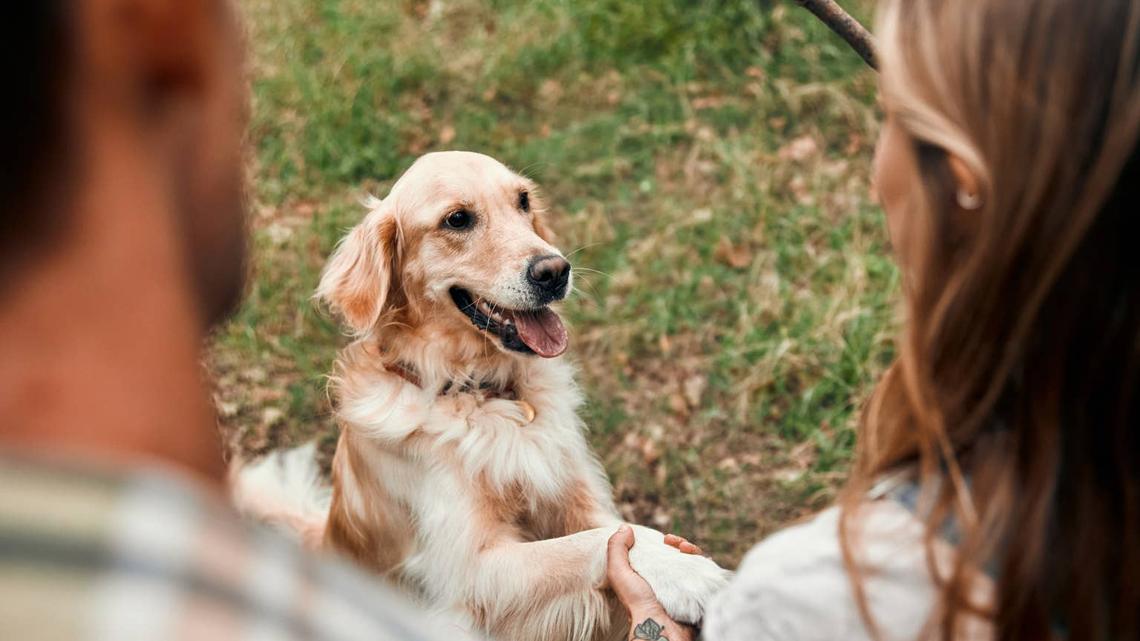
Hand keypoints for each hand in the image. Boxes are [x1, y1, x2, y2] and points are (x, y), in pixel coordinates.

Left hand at [606, 525, 696, 640]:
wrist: (659, 626)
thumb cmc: (637, 602)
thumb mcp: (619, 573)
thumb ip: (616, 549)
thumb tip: (625, 528)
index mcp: (650, 576)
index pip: (661, 554)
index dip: (667, 543)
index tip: (667, 539)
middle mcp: (668, 582)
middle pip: (680, 557)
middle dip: (683, 544)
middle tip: (680, 544)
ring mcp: (684, 589)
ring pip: (695, 564)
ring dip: (695, 552)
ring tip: (689, 550)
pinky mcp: (699, 595)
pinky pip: (708, 576)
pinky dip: (707, 565)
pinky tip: (703, 561)